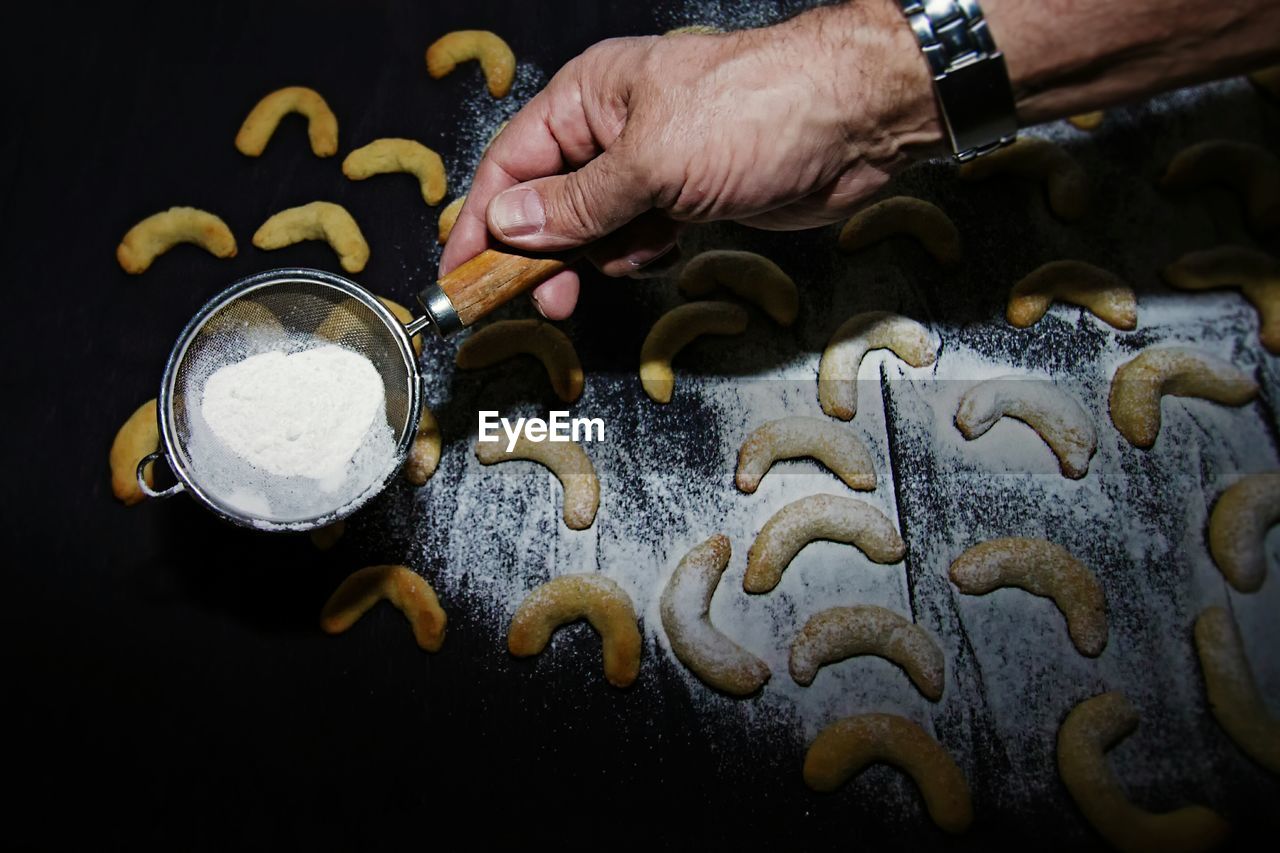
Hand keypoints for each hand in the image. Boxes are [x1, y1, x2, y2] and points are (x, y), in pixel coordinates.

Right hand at [439, 0, 940, 318]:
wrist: (855, 124)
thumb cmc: (754, 114)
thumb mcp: (651, 161)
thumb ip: (577, 202)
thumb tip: (509, 226)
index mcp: (588, 100)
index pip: (511, 164)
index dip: (482, 221)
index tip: (461, 276)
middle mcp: (611, 132)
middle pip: (546, 202)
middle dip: (542, 253)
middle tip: (546, 301)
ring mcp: (650, 168)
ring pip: (592, 229)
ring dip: (600, 255)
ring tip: (634, 254)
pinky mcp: (685, 201)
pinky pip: (637, 239)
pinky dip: (641, 254)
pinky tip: (666, 246)